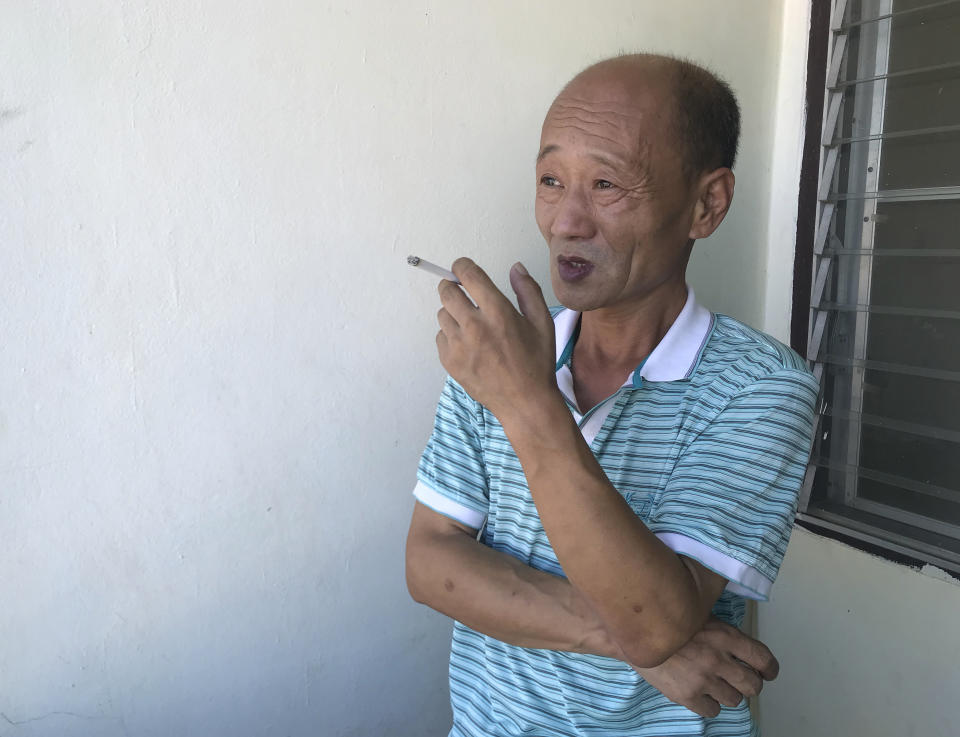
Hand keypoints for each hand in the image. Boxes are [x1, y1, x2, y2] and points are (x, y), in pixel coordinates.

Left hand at [436, 258, 557, 420]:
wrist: (524, 402)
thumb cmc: (536, 362)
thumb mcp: (542, 323)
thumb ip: (528, 290)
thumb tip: (515, 268)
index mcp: (497, 312)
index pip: (467, 275)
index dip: (462, 266)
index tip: (462, 268)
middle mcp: (474, 326)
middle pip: (447, 291)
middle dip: (452, 286)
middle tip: (462, 292)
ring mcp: (458, 345)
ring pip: (442, 314)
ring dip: (453, 313)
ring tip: (471, 324)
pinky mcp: (449, 361)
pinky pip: (440, 336)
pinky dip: (450, 335)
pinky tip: (469, 344)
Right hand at [632, 618, 778, 717]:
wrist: (633, 631)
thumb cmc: (666, 618)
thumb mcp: (699, 613)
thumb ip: (722, 628)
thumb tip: (738, 635)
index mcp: (725, 635)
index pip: (763, 658)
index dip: (769, 668)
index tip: (768, 672)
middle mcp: (718, 659)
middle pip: (753, 685)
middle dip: (750, 684)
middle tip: (742, 680)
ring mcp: (702, 679)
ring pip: (734, 700)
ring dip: (728, 693)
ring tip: (716, 684)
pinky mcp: (686, 696)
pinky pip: (712, 711)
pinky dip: (709, 704)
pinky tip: (701, 692)